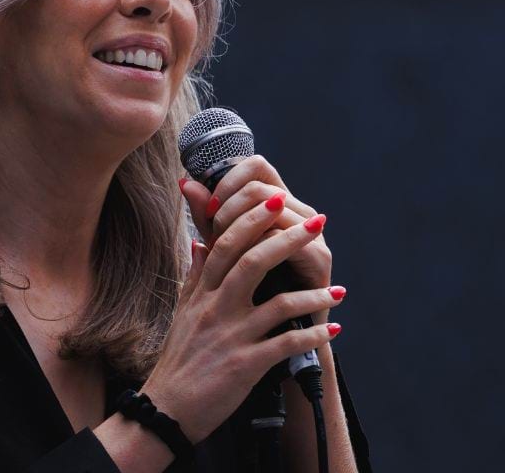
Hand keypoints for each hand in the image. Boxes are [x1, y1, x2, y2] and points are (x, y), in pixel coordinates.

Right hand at [138, 190, 343, 444]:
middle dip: (288, 239)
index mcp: (202, 292)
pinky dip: (312, 336)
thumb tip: (200, 242)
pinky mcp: (245, 365)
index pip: (226, 243)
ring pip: (277, 302)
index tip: (278, 199)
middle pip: (253, 261)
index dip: (251, 218)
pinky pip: (286, 344)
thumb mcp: (183, 311)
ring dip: (313, 295)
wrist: (167, 410)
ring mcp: (231, 336)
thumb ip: (195, 275)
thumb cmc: (179, 359)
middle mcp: (215, 308)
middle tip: (318, 223)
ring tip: (339, 292)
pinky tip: (332, 331)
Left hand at [179, 155, 334, 297]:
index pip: (255, 167)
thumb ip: (206, 215)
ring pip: (272, 209)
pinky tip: (247, 265)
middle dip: (228, 209)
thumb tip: (185, 182)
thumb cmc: (247, 290)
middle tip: (215, 236)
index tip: (208, 211)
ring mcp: (312, 232)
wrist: (274, 338)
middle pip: (259, 186)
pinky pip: (285, 238)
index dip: (228, 182)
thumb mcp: (222, 247)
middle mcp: (297, 211)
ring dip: (240, 230)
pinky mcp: (319, 258)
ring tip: (229, 253)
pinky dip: (259, 248)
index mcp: (276, 203)